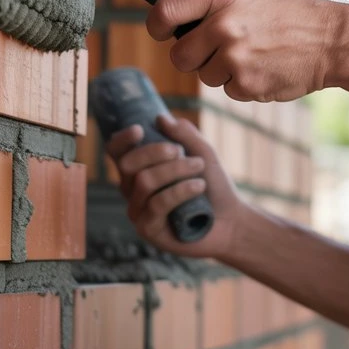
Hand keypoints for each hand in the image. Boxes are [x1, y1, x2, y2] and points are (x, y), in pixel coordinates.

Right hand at [106, 114, 245, 257]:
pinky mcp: (148, 230)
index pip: (117, 153)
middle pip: (128, 164)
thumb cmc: (214, 188)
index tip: (140, 129)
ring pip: (144, 182)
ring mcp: (138, 212)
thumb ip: (184, 135)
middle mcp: (133, 191)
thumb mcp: (203, 154)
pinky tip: (199, 187)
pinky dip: (180, 190)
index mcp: (139, 170)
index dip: (122, 139)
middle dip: (154, 152)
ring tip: (199, 167)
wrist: (232, 222)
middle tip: (181, 151)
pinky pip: (157, 204)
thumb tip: (160, 118)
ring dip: (175, 170)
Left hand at [146, 0, 339, 101]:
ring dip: (220, 70)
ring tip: (250, 54)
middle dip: (191, 56)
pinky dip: (241, 84)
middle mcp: (224, 26)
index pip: (166, 11)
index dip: (156, 25)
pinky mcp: (247, 85)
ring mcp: (235, 58)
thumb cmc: (289, 10)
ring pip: (204, 75)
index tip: (161, 31)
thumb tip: (173, 13)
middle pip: (178, 55)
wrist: (331, 40)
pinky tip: (263, 67)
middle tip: (211, 49)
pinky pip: (227, 90)